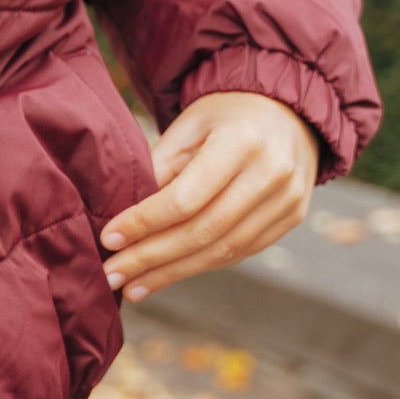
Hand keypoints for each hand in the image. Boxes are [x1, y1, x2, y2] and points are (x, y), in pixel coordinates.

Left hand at [99, 91, 317, 301]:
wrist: (286, 111)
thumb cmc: (224, 116)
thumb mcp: (187, 126)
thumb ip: (159, 168)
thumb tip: (125, 220)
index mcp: (241, 141)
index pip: (185, 198)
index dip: (144, 223)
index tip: (108, 239)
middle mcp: (271, 173)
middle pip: (203, 231)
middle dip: (151, 258)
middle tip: (112, 275)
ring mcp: (287, 200)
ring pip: (223, 250)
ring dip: (172, 273)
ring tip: (133, 286)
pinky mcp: (291, 218)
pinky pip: (240, 252)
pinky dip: (200, 266)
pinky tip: (167, 274)